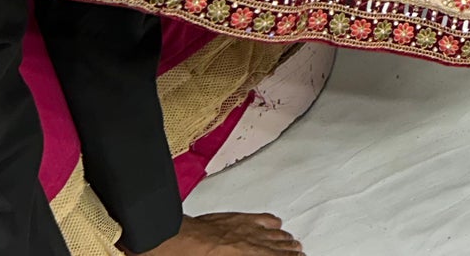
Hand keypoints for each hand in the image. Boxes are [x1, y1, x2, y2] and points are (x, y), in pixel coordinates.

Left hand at [133, 212, 306, 255]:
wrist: (169, 240)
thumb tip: (250, 254)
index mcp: (243, 255)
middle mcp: (246, 242)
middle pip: (275, 248)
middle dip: (290, 252)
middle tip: (301, 253)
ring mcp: (240, 228)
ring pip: (270, 234)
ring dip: (284, 240)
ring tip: (294, 244)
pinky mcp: (231, 218)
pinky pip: (257, 219)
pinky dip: (270, 222)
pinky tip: (276, 223)